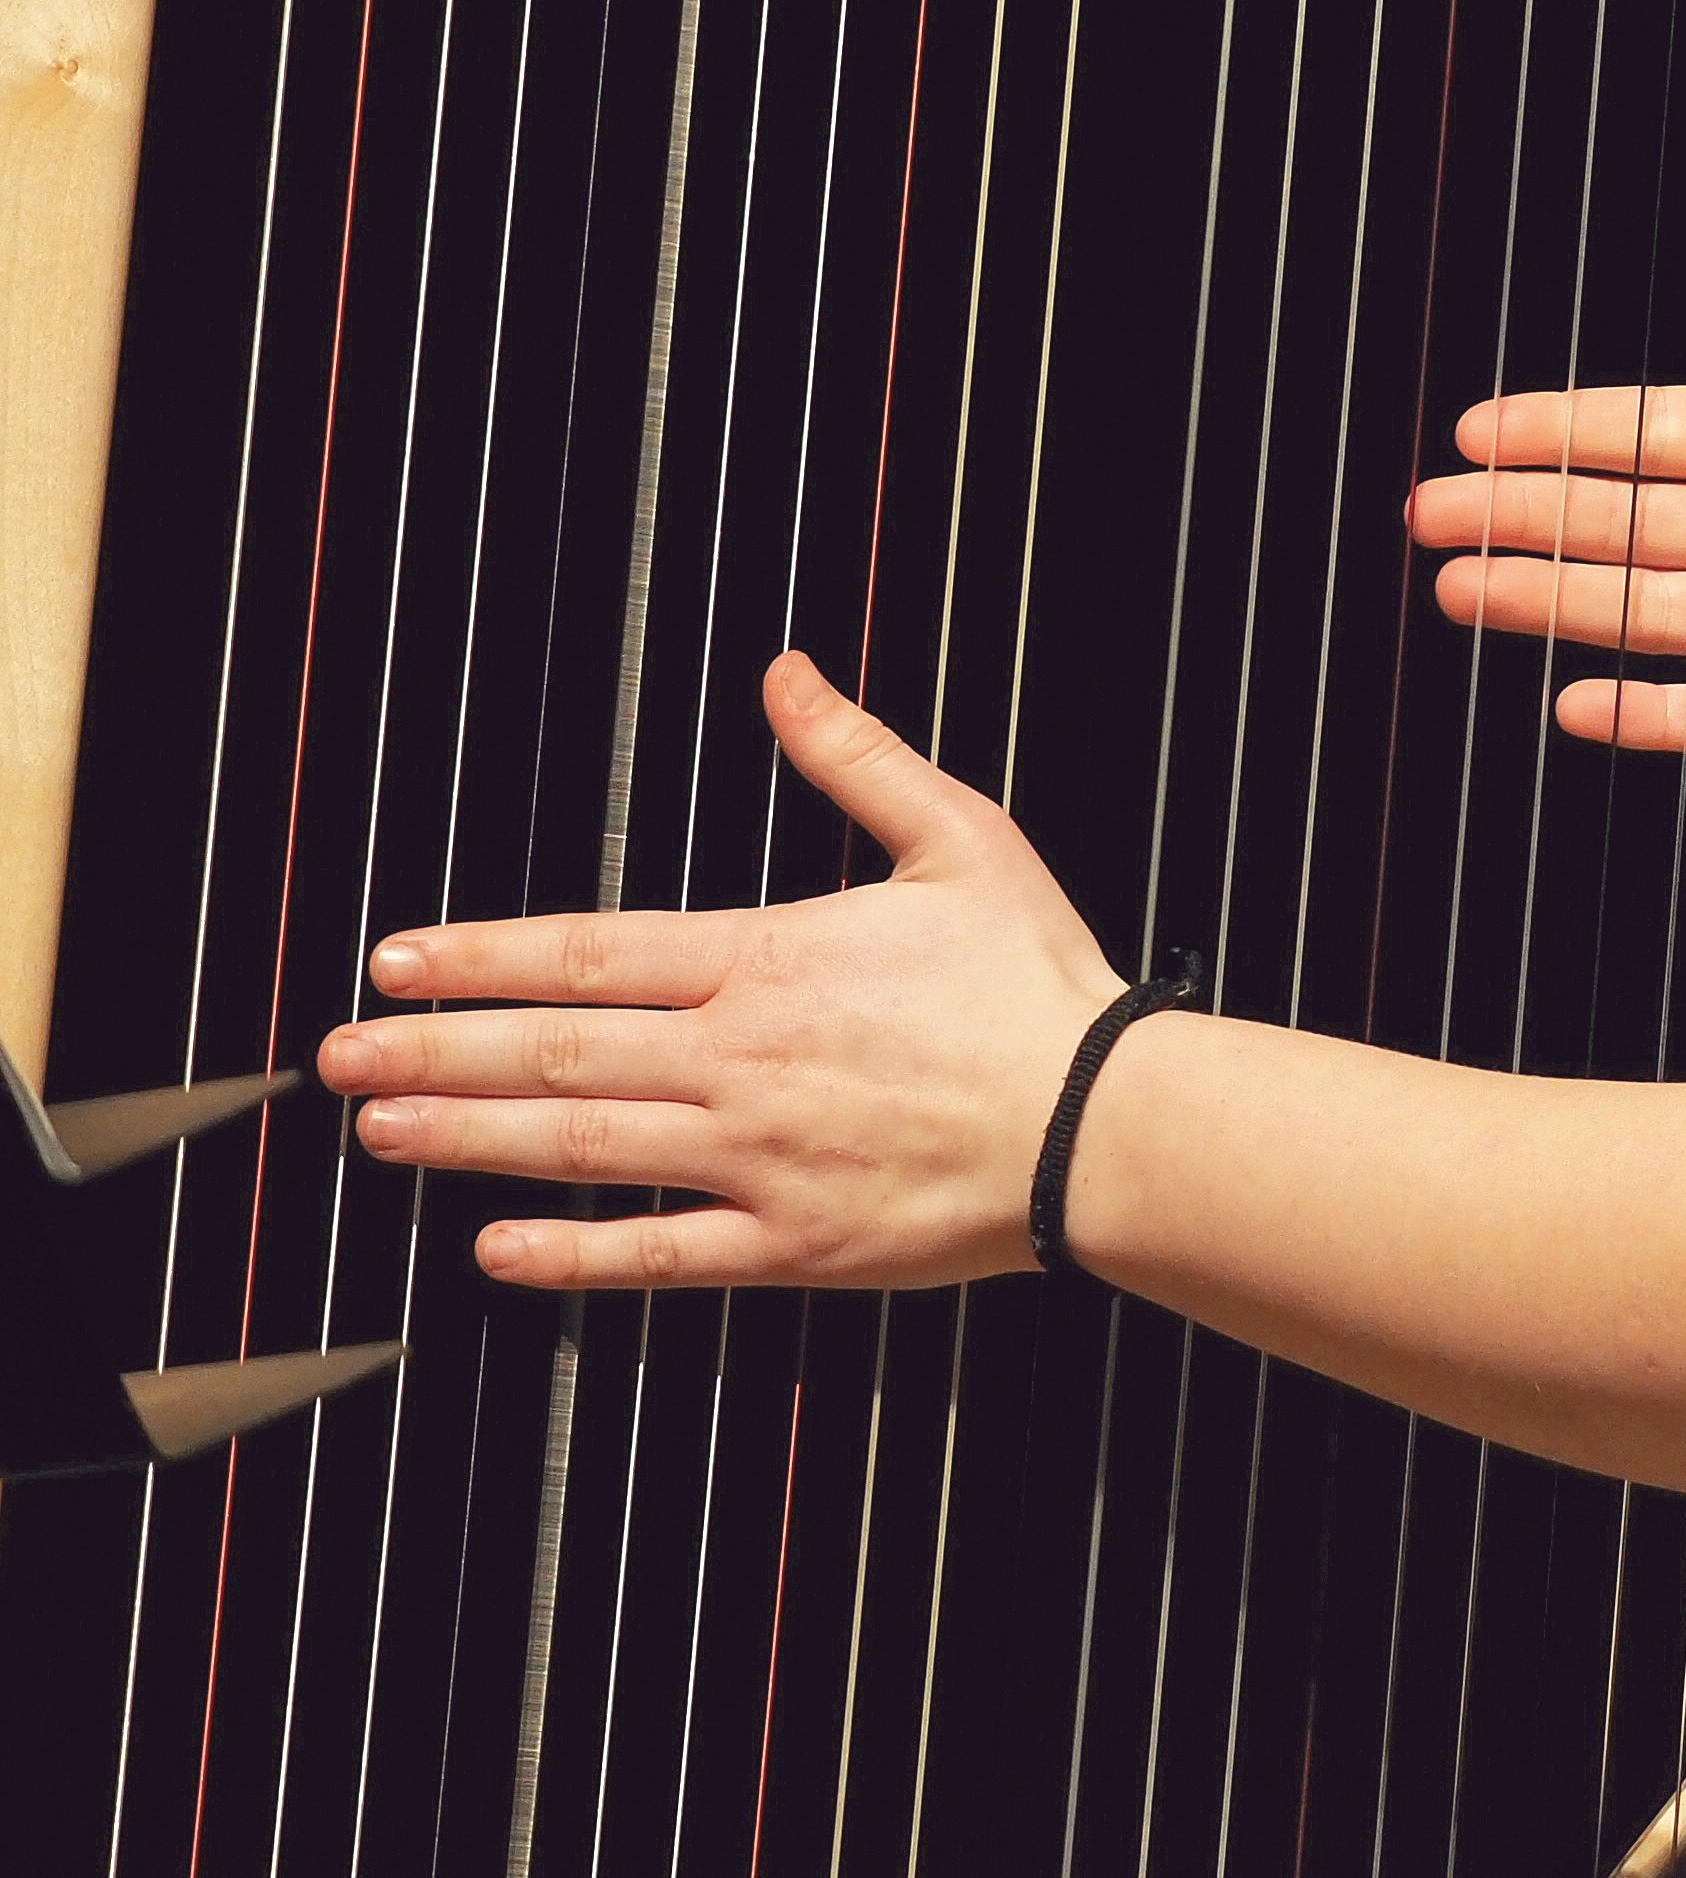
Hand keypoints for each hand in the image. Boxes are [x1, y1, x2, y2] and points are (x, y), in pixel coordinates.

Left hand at [313, 651, 1124, 1290]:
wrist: (1103, 1120)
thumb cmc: (1039, 980)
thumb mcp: (960, 838)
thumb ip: (856, 757)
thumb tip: (786, 674)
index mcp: (773, 958)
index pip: (591, 952)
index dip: (479, 956)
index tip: (394, 960)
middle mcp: (742, 1059)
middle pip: (555, 1053)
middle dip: (431, 1052)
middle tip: (336, 1057)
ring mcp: (758, 1157)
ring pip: (580, 1147)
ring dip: (466, 1139)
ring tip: (379, 1133)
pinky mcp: (792, 1242)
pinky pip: (658, 1254)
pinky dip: (570, 1258)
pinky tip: (498, 1251)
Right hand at [1409, 134, 1685, 767]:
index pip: (1662, 431)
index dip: (1570, 430)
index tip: (1479, 426)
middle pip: (1628, 520)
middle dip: (1525, 514)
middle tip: (1424, 512)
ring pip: (1653, 609)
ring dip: (1556, 599)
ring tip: (1456, 587)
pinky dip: (1659, 711)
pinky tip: (1578, 704)